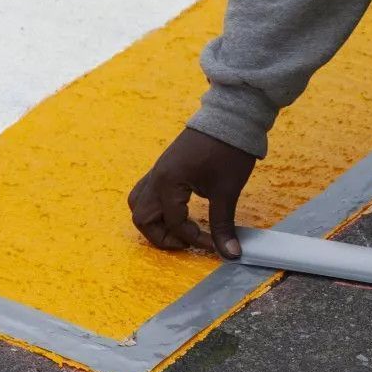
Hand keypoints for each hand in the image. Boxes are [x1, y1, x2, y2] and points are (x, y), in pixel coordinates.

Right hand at [127, 128, 256, 257]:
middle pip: (142, 217)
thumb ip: (222, 224)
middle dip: (162, 236)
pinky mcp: (166, 166)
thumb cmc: (228, 151)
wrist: (232, 117)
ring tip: (179, 229)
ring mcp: (158, 170)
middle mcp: (157, 177)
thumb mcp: (227, 191)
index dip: (193, 239)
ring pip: (140, 203)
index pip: (173, 223)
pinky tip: (179, 211)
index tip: (214, 244)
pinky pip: (149, 191)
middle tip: (187, 241)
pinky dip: (157, 207)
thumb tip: (230, 254)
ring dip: (154, 221)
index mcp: (168, 183)